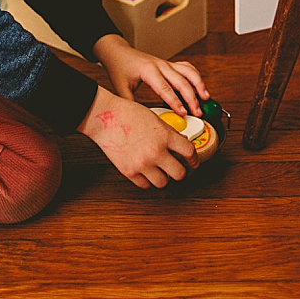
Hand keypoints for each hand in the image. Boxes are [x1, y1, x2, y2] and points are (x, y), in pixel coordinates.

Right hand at [77, 86, 197, 187]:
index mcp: (165, 136)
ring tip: (160, 170)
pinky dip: (147, 180)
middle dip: (181, 171)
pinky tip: (146, 171)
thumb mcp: (155, 118)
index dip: (195, 160)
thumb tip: (182, 143)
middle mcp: (156, 152)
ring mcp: (142, 164)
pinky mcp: (129, 172)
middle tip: (178, 169)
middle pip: (179, 174)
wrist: (104, 117)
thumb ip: (169, 133)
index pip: (190, 153)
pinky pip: (145, 185)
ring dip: (163, 177)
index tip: (194, 162)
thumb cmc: (127, 113)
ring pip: (163, 183)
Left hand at [92, 34, 207, 117]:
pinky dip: (196, 77)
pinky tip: (200, 87)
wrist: (119, 52)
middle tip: (197, 112)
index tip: (183, 113)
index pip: (165, 88)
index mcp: (148, 70)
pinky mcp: (169, 64)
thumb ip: (131, 104)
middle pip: (181, 81)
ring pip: (189, 72)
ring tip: (206, 98)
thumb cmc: (120, 68)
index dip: (176, 102)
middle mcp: (160, 65)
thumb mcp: (121, 87)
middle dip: (192, 98)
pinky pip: (187, 68)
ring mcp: (166, 63)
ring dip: (199, 85)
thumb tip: (141, 120)